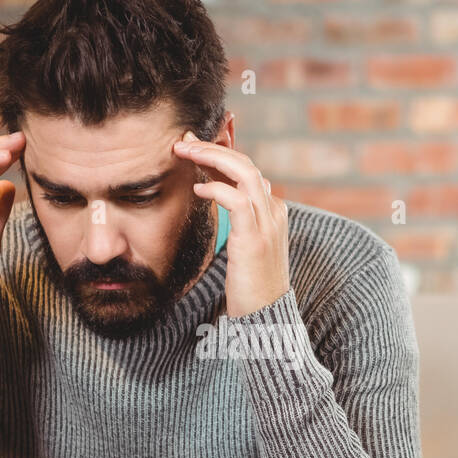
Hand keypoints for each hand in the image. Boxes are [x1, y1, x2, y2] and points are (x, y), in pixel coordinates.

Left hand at [172, 130, 289, 317]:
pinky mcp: (255, 238)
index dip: (222, 152)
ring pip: (243, 172)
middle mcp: (274, 211)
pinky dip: (217, 188)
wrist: (265, 317)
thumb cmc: (250, 285)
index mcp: (273, 211)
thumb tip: (214, 197)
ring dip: (212, 156)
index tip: (195, 144)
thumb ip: (238, 220)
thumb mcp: (246, 246)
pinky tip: (198, 188)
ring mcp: (267, 223)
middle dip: (213, 147)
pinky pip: (237, 200)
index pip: (247, 170)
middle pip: (246, 164)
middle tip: (184, 140)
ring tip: (185, 152)